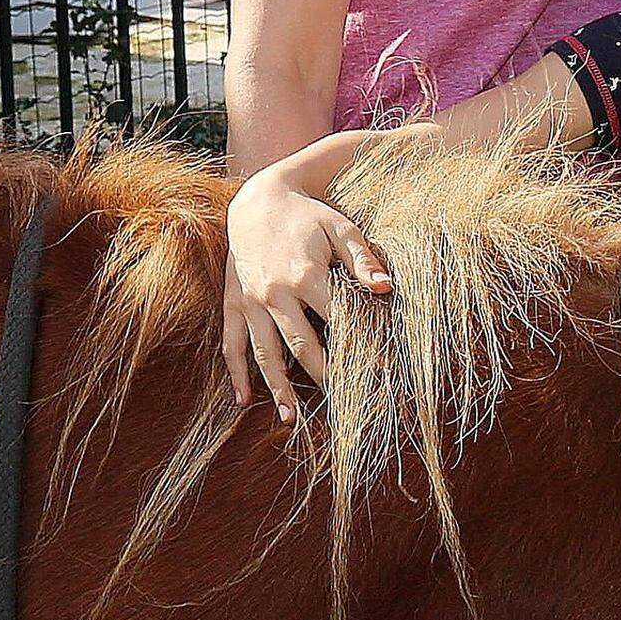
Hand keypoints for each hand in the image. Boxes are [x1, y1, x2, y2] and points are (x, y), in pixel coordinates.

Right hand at [219, 167, 391, 417]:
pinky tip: (244, 399)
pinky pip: (233, 343)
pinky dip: (236, 372)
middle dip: (325, 376)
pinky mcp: (234, 303)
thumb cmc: (307, 215)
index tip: (380, 371)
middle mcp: (274, 294)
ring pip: (265, 353)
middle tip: (346, 404)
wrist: (257, 200)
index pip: (338, 322)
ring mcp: (251, 301)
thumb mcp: (340, 229)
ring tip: (291, 419)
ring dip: (278, 388)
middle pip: (303, 346)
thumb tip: (387, 289)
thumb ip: (363, 261)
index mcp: (305, 276)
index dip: (361, 347)